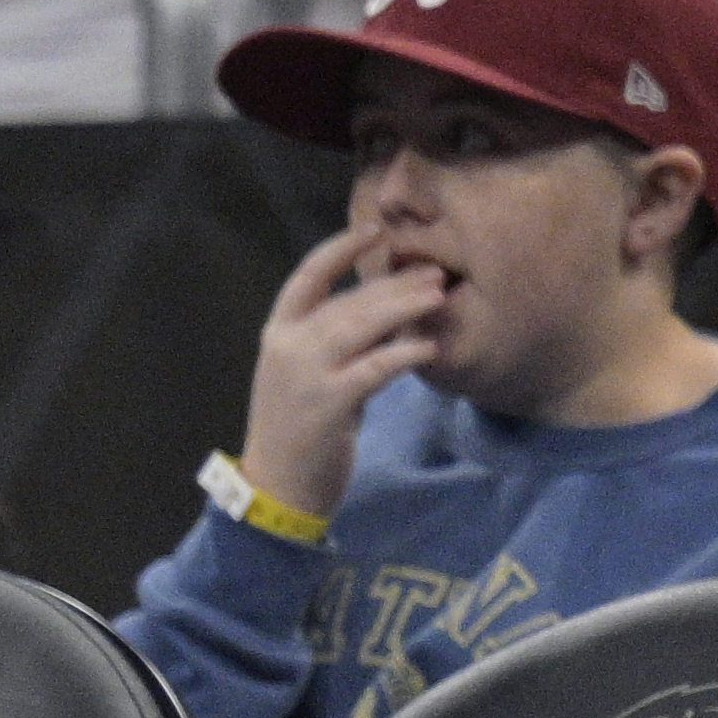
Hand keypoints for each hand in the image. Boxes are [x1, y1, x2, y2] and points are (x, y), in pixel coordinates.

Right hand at [237, 223, 448, 516]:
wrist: (278, 485)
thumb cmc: (297, 428)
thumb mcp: (309, 375)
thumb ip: (338, 341)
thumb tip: (390, 305)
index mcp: (278, 334)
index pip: (308, 276)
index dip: (341, 248)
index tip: (376, 232)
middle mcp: (288, 347)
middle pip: (348, 300)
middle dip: (395, 283)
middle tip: (435, 273)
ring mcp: (306, 375)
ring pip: (362, 326)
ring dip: (404, 307)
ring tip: (439, 295)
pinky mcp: (328, 403)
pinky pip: (374, 368)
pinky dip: (404, 353)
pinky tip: (429, 345)